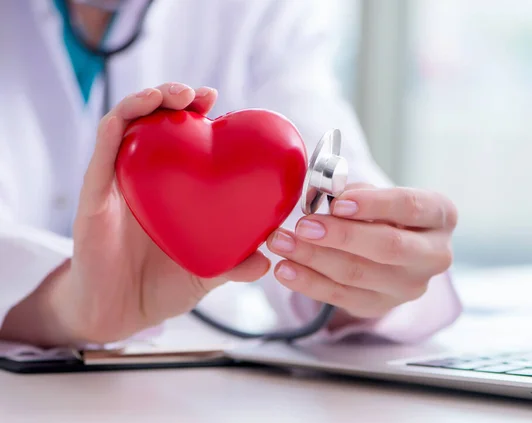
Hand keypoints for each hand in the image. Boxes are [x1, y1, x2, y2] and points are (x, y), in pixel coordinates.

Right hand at [1, 83, 269, 346]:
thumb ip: (234, 264)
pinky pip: (101, 155)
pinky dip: (117, 127)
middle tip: (201, 94)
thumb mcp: (206, 273)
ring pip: (126, 127)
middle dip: (176, 99)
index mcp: (170, 191)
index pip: (182, 142)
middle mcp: (142, 181)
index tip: (219, 105)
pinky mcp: (93, 198)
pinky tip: (134, 113)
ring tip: (176, 94)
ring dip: (149, 101)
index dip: (199, 118)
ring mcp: (116, 186)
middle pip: (155, 124)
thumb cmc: (160, 287)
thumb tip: (268, 259)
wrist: (118, 315)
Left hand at [266, 183, 456, 323]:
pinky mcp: (381, 306)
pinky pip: (341, 297)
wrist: (388, 247)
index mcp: (440, 216)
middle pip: (388, 247)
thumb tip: (322, 195)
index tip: (337, 202)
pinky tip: (285, 270)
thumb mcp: (375, 193)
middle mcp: (434, 255)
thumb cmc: (380, 212)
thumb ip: (354, 192)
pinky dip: (309, 283)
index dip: (373, 204)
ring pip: (359, 274)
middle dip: (340, 236)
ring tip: (281, 242)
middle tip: (303, 225)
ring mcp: (410, 286)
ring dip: (314, 258)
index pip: (410, 207)